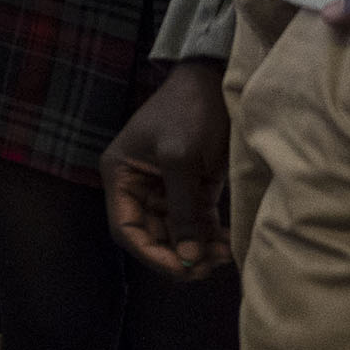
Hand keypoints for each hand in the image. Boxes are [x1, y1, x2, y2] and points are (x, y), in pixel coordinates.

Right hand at [99, 61, 231, 280]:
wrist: (215, 81)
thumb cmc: (189, 112)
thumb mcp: (181, 160)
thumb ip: (182, 211)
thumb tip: (187, 258)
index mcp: (121, 176)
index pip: (126, 229)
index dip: (150, 254)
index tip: (181, 269)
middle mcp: (138, 185)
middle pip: (152, 235)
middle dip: (178, 255)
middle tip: (209, 268)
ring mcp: (166, 187)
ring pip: (177, 233)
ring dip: (198, 249)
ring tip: (226, 257)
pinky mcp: (193, 186)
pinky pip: (197, 222)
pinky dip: (210, 237)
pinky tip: (229, 245)